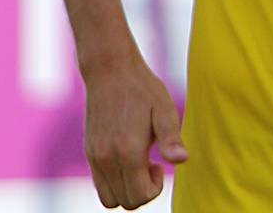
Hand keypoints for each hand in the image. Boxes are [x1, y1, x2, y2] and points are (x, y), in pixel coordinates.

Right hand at [81, 61, 183, 207]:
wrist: (110, 72)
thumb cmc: (143, 90)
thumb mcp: (165, 110)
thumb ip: (171, 139)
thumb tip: (182, 160)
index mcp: (127, 152)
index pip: (139, 196)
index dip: (156, 187)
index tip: (160, 164)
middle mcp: (106, 159)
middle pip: (125, 202)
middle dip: (143, 191)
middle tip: (152, 164)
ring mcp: (94, 157)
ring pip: (109, 198)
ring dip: (128, 189)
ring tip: (140, 163)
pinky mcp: (89, 152)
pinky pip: (99, 184)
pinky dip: (115, 182)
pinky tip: (128, 157)